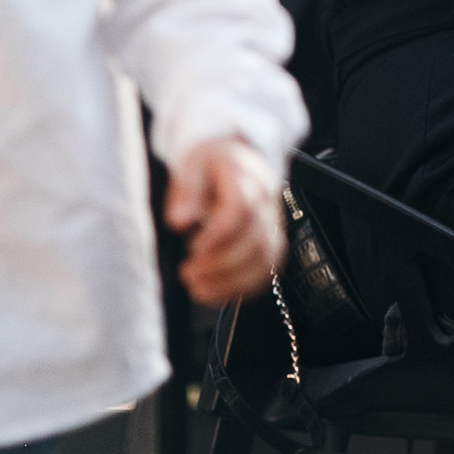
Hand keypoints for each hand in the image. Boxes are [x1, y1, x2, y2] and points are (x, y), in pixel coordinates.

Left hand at [165, 137, 286, 305]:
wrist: (235, 161)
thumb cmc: (212, 166)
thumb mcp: (192, 166)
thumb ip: (185, 192)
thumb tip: (180, 220)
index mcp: (248, 179)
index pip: (241, 210)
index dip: (218, 235)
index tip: (193, 247)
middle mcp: (267, 204)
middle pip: (256, 240)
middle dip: (220, 264)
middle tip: (189, 272)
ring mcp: (274, 225)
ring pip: (265, 260)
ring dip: (230, 280)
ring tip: (197, 286)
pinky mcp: (272, 243)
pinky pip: (267, 271)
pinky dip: (240, 288)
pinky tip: (212, 292)